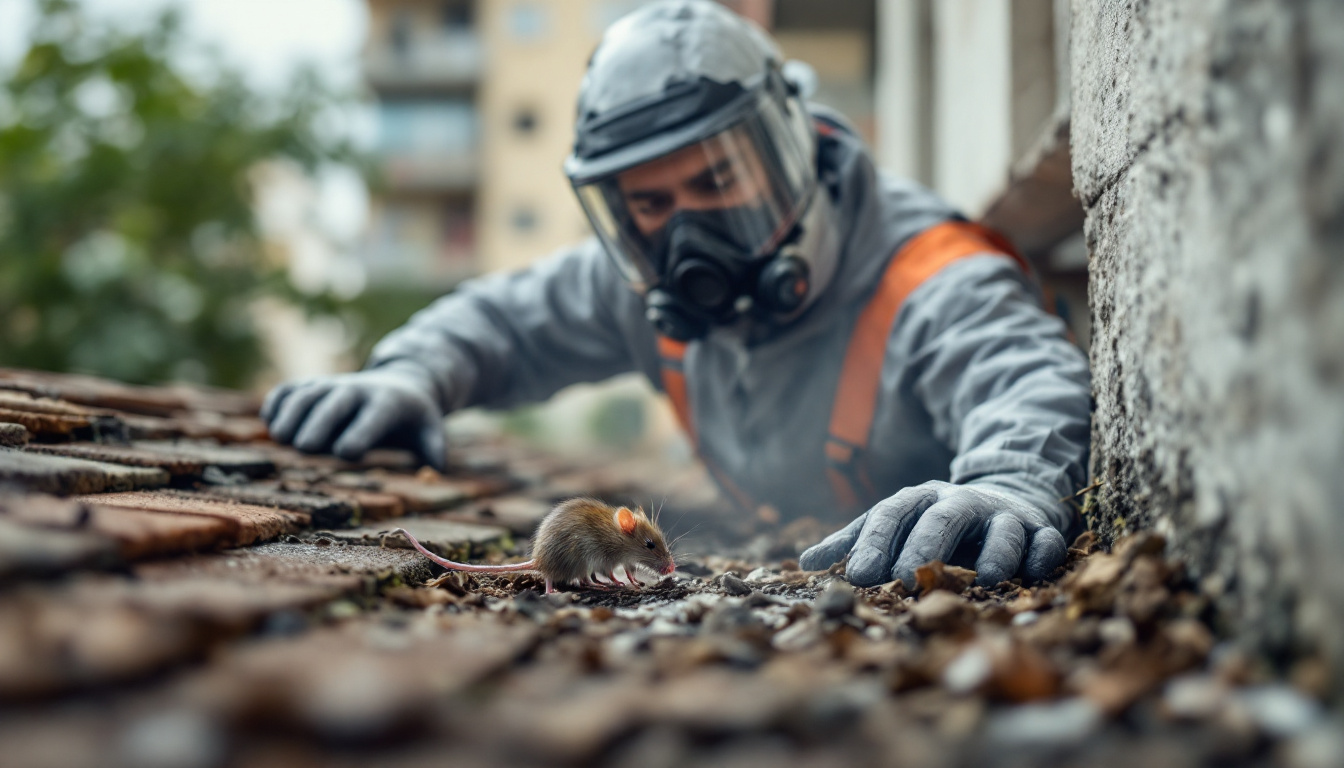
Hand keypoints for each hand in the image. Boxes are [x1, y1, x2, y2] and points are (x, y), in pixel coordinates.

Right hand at [260, 363, 446, 471]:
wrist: (401, 381)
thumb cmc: (413, 418)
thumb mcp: (429, 429)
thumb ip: (433, 448)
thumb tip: (434, 470)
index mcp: (387, 403)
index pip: (372, 417)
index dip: (360, 432)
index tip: (346, 453)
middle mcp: (357, 390)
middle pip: (335, 404)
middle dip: (320, 423)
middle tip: (305, 448)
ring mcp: (332, 384)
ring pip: (308, 394)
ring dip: (293, 412)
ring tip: (281, 437)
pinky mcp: (312, 384)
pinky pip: (290, 389)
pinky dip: (278, 401)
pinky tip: (271, 421)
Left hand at [798, 480, 1068, 587]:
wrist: (1005, 498)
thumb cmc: (935, 523)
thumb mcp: (895, 525)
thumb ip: (854, 542)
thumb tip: (804, 562)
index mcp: (919, 500)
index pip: (892, 515)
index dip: (875, 543)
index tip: (858, 576)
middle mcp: (960, 502)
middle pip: (942, 517)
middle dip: (925, 546)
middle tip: (906, 579)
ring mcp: (1002, 514)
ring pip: (1001, 527)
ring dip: (994, 553)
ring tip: (987, 581)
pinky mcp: (1039, 528)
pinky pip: (1045, 539)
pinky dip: (1041, 555)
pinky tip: (1031, 575)